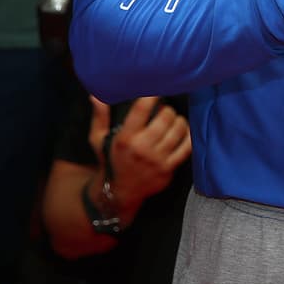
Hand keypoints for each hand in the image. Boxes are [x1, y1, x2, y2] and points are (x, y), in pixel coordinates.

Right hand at [91, 96, 190, 212]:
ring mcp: (157, 159)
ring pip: (178, 130)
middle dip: (168, 110)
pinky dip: (188, 136)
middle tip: (165, 111)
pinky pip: (187, 147)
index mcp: (125, 138)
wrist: (119, 193)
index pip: (141, 110)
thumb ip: (99, 117)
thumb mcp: (98, 140)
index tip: (157, 90)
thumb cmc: (110, 160)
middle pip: (166, 117)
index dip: (152, 96)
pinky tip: (184, 132)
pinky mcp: (168, 169)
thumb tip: (95, 96)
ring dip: (179, 121)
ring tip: (174, 120)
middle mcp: (142, 148)